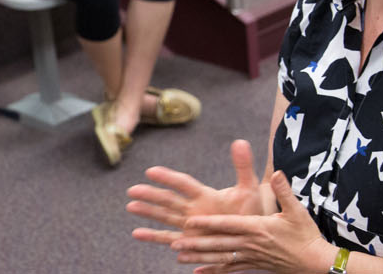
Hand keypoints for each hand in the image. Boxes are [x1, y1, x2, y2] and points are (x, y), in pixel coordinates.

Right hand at [127, 140, 267, 245]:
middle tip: (132, 190)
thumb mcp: (248, 189)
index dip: (168, 178)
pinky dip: (152, 237)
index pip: (184, 184)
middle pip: (169, 200)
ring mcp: (189, 225)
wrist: (252, 234)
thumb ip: (243, 166)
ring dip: (148, 212)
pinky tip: (136, 233)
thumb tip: (241, 141)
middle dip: (151, 195)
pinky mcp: (189, 241)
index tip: (151, 171)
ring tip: (130, 206)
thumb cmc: (250, 211)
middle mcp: (193, 209)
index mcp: (205, 195)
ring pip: (164, 217)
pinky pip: (168, 238)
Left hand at [170, 171, 336, 273]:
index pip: (228, 225)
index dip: (209, 223)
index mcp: (258, 228)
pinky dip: (213, 270)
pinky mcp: (254, 265)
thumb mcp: (297, 210)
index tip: (191, 222)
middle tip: (175, 242)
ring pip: (220, 257)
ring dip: (199, 256)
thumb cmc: (306, 235)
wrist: (315, 261)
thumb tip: (277, 172)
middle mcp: (251, 243)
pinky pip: (230, 269)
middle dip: (196, 243)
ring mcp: (251, 256)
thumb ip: (284, 191)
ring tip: (179, 255)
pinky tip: (198, 271)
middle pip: (219, 243)